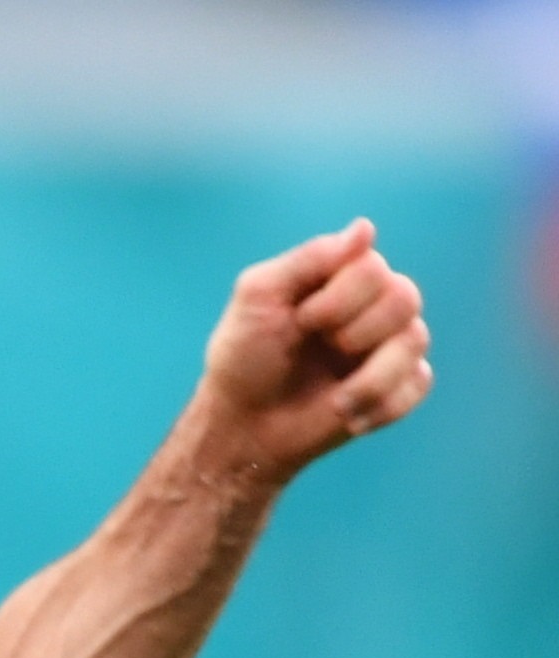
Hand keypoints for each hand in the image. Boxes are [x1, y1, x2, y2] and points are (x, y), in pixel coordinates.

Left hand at [197, 219, 430, 476]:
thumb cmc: (243, 357)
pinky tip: (348, 416)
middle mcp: (373, 306)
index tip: (300, 320)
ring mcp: (389, 346)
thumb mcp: (258, 297)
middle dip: (355, 333)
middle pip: (405, 297)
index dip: (338, 299)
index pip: (373, 268)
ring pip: (416, 339)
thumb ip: (309, 259)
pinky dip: (382, 405)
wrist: (242, 426)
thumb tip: (365, 228)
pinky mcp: (397, 386)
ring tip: (334, 400)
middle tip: (320, 350)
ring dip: (370, 376)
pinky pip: (419, 382)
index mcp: (342, 278)